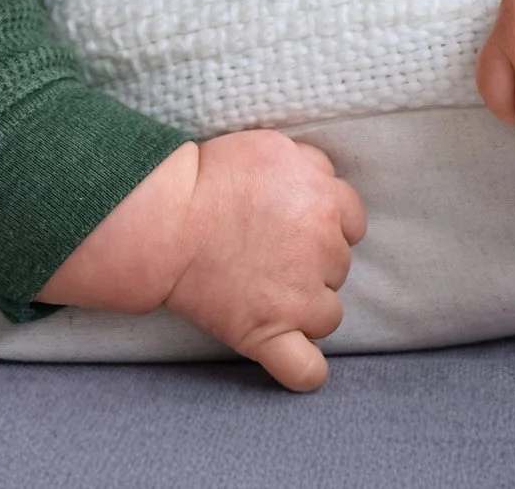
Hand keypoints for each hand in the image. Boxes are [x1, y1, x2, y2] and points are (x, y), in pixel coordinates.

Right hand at [36, 131, 365, 391]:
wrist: (163, 220)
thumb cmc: (207, 178)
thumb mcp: (271, 146)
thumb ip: (310, 165)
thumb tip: (326, 186)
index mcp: (326, 201)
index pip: (351, 222)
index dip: (323, 225)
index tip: (291, 226)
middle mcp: (323, 248)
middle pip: (339, 266)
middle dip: (311, 262)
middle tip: (265, 252)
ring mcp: (300, 296)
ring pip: (328, 314)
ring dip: (305, 307)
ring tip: (262, 290)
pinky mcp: (270, 332)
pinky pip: (306, 369)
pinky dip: (303, 369)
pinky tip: (292, 356)